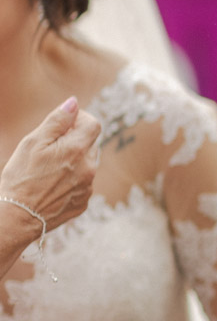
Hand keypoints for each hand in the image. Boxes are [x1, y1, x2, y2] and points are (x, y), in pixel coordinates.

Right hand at [1, 97, 100, 237]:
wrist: (17, 217)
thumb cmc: (20, 177)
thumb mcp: (33, 143)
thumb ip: (57, 121)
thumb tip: (74, 103)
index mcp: (77, 150)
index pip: (94, 124)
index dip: (79, 120)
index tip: (64, 125)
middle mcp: (89, 169)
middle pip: (91, 144)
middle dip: (75, 141)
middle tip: (50, 149)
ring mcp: (88, 187)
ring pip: (88, 164)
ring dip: (75, 160)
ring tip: (49, 169)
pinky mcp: (84, 202)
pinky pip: (84, 183)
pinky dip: (73, 179)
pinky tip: (52, 185)